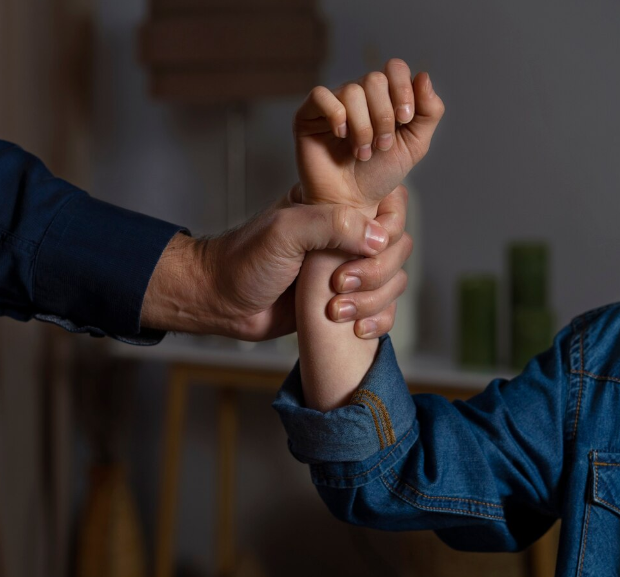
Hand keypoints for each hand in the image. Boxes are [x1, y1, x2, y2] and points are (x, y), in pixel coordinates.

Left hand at [141, 185, 410, 340]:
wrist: (222, 302)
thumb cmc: (244, 261)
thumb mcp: (285, 231)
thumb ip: (331, 224)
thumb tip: (379, 238)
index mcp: (335, 206)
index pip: (390, 205)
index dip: (387, 228)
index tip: (363, 248)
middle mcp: (347, 235)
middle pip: (398, 247)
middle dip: (377, 272)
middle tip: (339, 284)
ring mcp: (348, 268)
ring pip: (394, 280)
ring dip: (374, 300)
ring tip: (335, 310)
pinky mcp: (346, 301)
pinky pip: (383, 309)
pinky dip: (378, 320)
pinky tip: (356, 329)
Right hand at [293, 59, 443, 210]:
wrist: (351, 203)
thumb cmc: (379, 175)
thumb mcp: (414, 145)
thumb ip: (429, 112)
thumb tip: (423, 76)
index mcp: (384, 97)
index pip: (394, 69)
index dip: (403, 89)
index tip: (405, 119)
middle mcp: (358, 95)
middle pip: (374, 79)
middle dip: (384, 116)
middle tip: (382, 146)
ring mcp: (333, 103)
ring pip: (352, 91)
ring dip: (363, 127)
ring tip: (362, 152)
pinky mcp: (308, 115)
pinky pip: (321, 95)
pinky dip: (336, 116)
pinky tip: (340, 136)